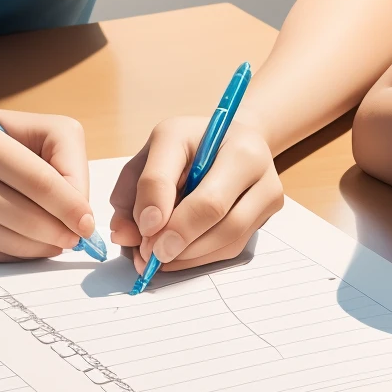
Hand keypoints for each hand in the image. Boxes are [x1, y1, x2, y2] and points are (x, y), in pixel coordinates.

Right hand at [0, 102, 96, 261]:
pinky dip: (19, 253)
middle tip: (77, 234)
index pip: (39, 181)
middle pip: (28, 218)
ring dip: (45, 246)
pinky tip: (25, 238)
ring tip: (56, 236)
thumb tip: (80, 215)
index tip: (88, 222)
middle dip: (62, 232)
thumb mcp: (29, 126)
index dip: (72, 206)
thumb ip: (66, 160)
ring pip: (13, 244)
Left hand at [109, 115, 283, 273]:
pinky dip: (199, 258)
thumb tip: (124, 234)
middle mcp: (251, 159)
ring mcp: (267, 190)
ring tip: (156, 256)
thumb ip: (136, 187)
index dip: (159, 203)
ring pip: (226, 236)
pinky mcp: (267, 216)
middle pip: (213, 208)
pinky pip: (232, 247)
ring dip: (186, 254)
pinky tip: (177, 255)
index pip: (183, 162)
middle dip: (175, 236)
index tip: (141, 229)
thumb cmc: (190, 145)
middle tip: (149, 253)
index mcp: (220, 133)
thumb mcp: (156, 150)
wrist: (232, 142)